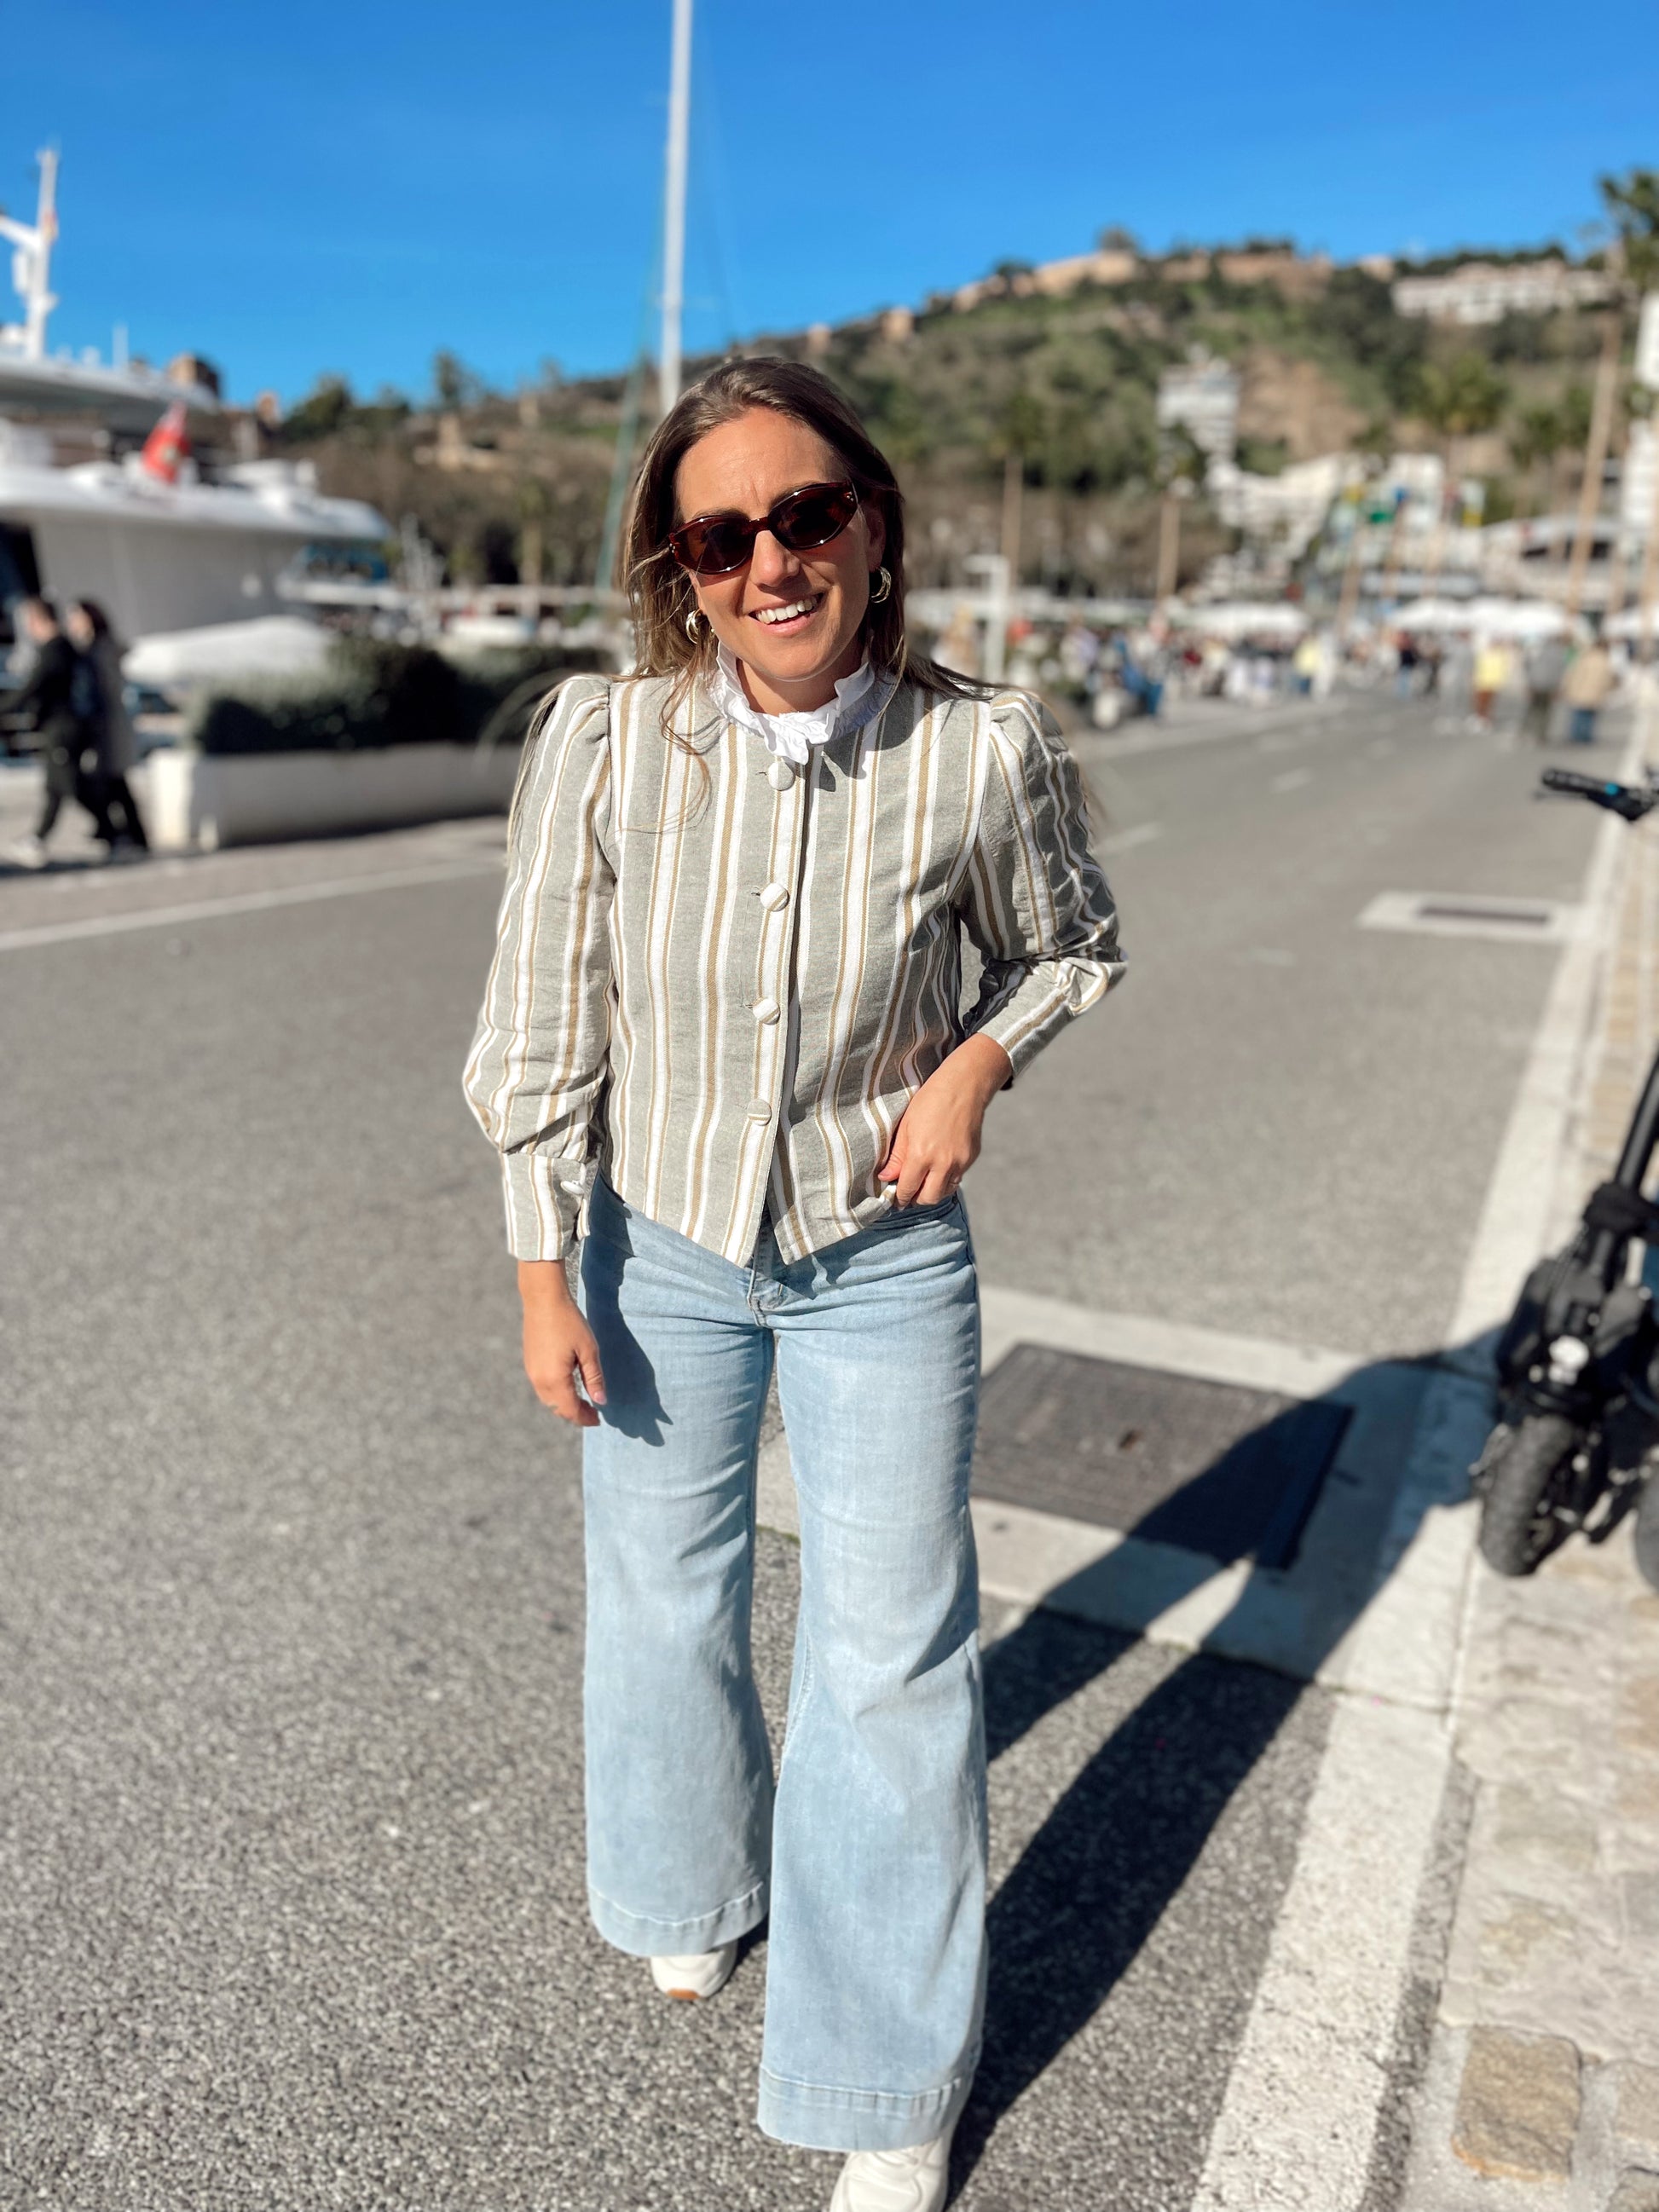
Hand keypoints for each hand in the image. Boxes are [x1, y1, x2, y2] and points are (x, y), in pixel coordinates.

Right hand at [518, 1259, 606, 1426]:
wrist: (543, 1299)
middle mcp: (539, 1380)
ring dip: (565, 1405)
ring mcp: (532, 1372)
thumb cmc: (569, 1322)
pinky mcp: (529, 1363)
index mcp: (554, 1379)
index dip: (585, 1418)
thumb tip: (601, 1401)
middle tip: (593, 1413)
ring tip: (583, 1402)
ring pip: (549, 1400)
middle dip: (575, 1414)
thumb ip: (594, 1378)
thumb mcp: (588, 1350)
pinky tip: (568, 1387)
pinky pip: (542, 1388)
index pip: (571, 1410)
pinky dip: (556, 1394)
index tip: (599, 1420)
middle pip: (558, 1409)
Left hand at [877, 1033, 1011, 1206]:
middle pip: (928, 1198)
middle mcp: (943, 1163)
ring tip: (924, 1182)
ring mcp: (960, 1162)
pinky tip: (939, 1167)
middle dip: (916, 1199)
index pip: (908, 1189)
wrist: (964, 1087)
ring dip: (932, 1191)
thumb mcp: (906, 1126)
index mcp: (921, 1154)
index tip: (896, 1201)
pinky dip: (946, 1179)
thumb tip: (886, 1177)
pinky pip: (957, 1178)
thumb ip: (897, 1156)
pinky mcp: (971, 1158)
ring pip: (945, 1191)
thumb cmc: (930, 1101)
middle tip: (909, 1193)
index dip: (900, 1198)